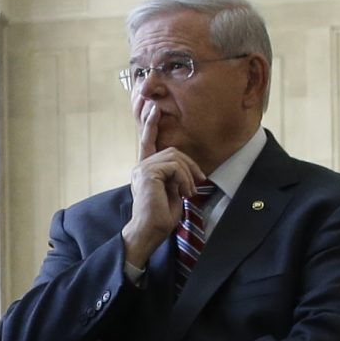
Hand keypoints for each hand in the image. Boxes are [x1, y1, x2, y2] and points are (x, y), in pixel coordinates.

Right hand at [124, 106, 201, 270]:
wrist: (149, 232)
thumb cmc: (161, 218)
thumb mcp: (173, 193)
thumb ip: (176, 178)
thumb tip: (186, 171)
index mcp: (144, 170)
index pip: (147, 142)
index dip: (151, 124)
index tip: (155, 108)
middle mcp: (140, 166)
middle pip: (172, 150)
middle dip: (190, 165)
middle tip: (199, 183)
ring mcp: (142, 169)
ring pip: (175, 157)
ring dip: (188, 176)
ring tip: (189, 193)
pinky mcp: (148, 173)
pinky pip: (174, 166)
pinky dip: (184, 179)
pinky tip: (184, 193)